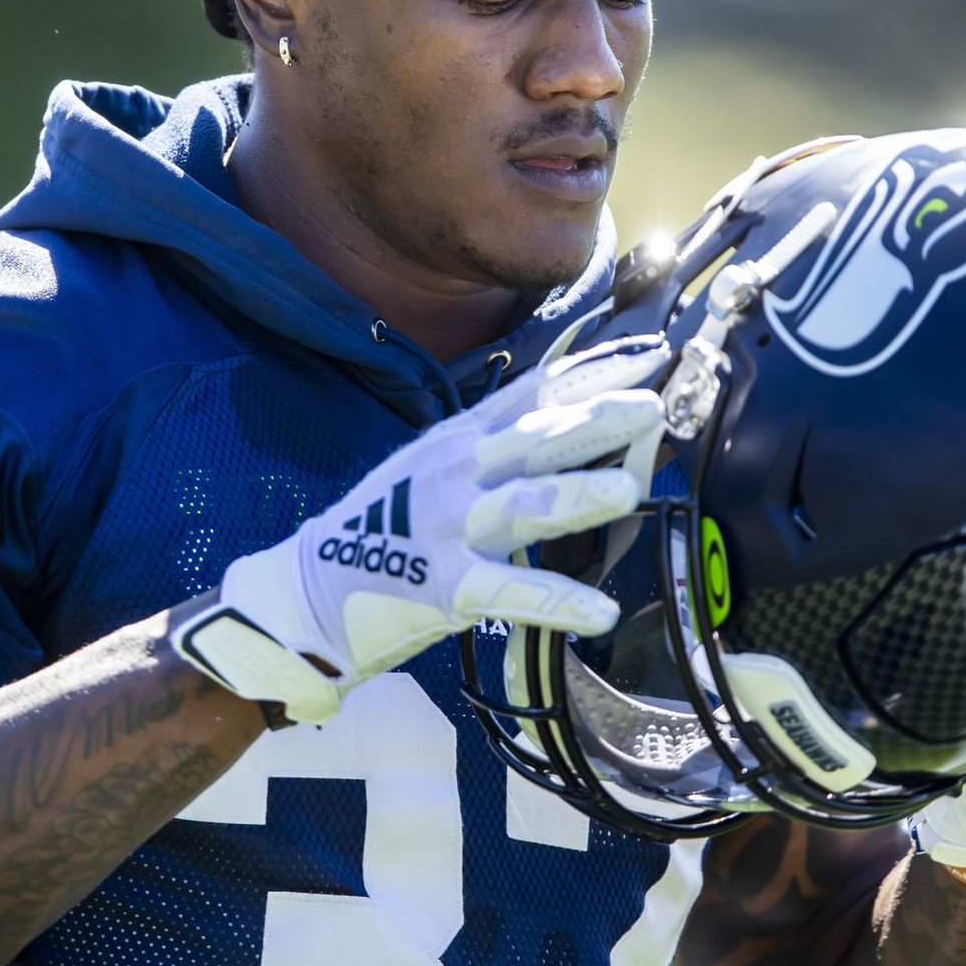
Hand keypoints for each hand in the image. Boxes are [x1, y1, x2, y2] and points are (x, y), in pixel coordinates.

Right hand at [173, 335, 669, 723]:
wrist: (314, 589)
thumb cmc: (390, 526)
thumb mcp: (440, 463)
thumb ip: (501, 442)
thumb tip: (576, 417)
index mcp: (462, 439)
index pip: (535, 393)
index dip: (593, 370)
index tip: (648, 352)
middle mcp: (458, 472)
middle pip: (537, 439)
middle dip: (595, 418)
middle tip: (651, 404)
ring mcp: (450, 527)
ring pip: (524, 506)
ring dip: (576, 495)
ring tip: (627, 489)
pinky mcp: (446, 585)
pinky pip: (509, 592)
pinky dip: (557, 601)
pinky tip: (599, 613)